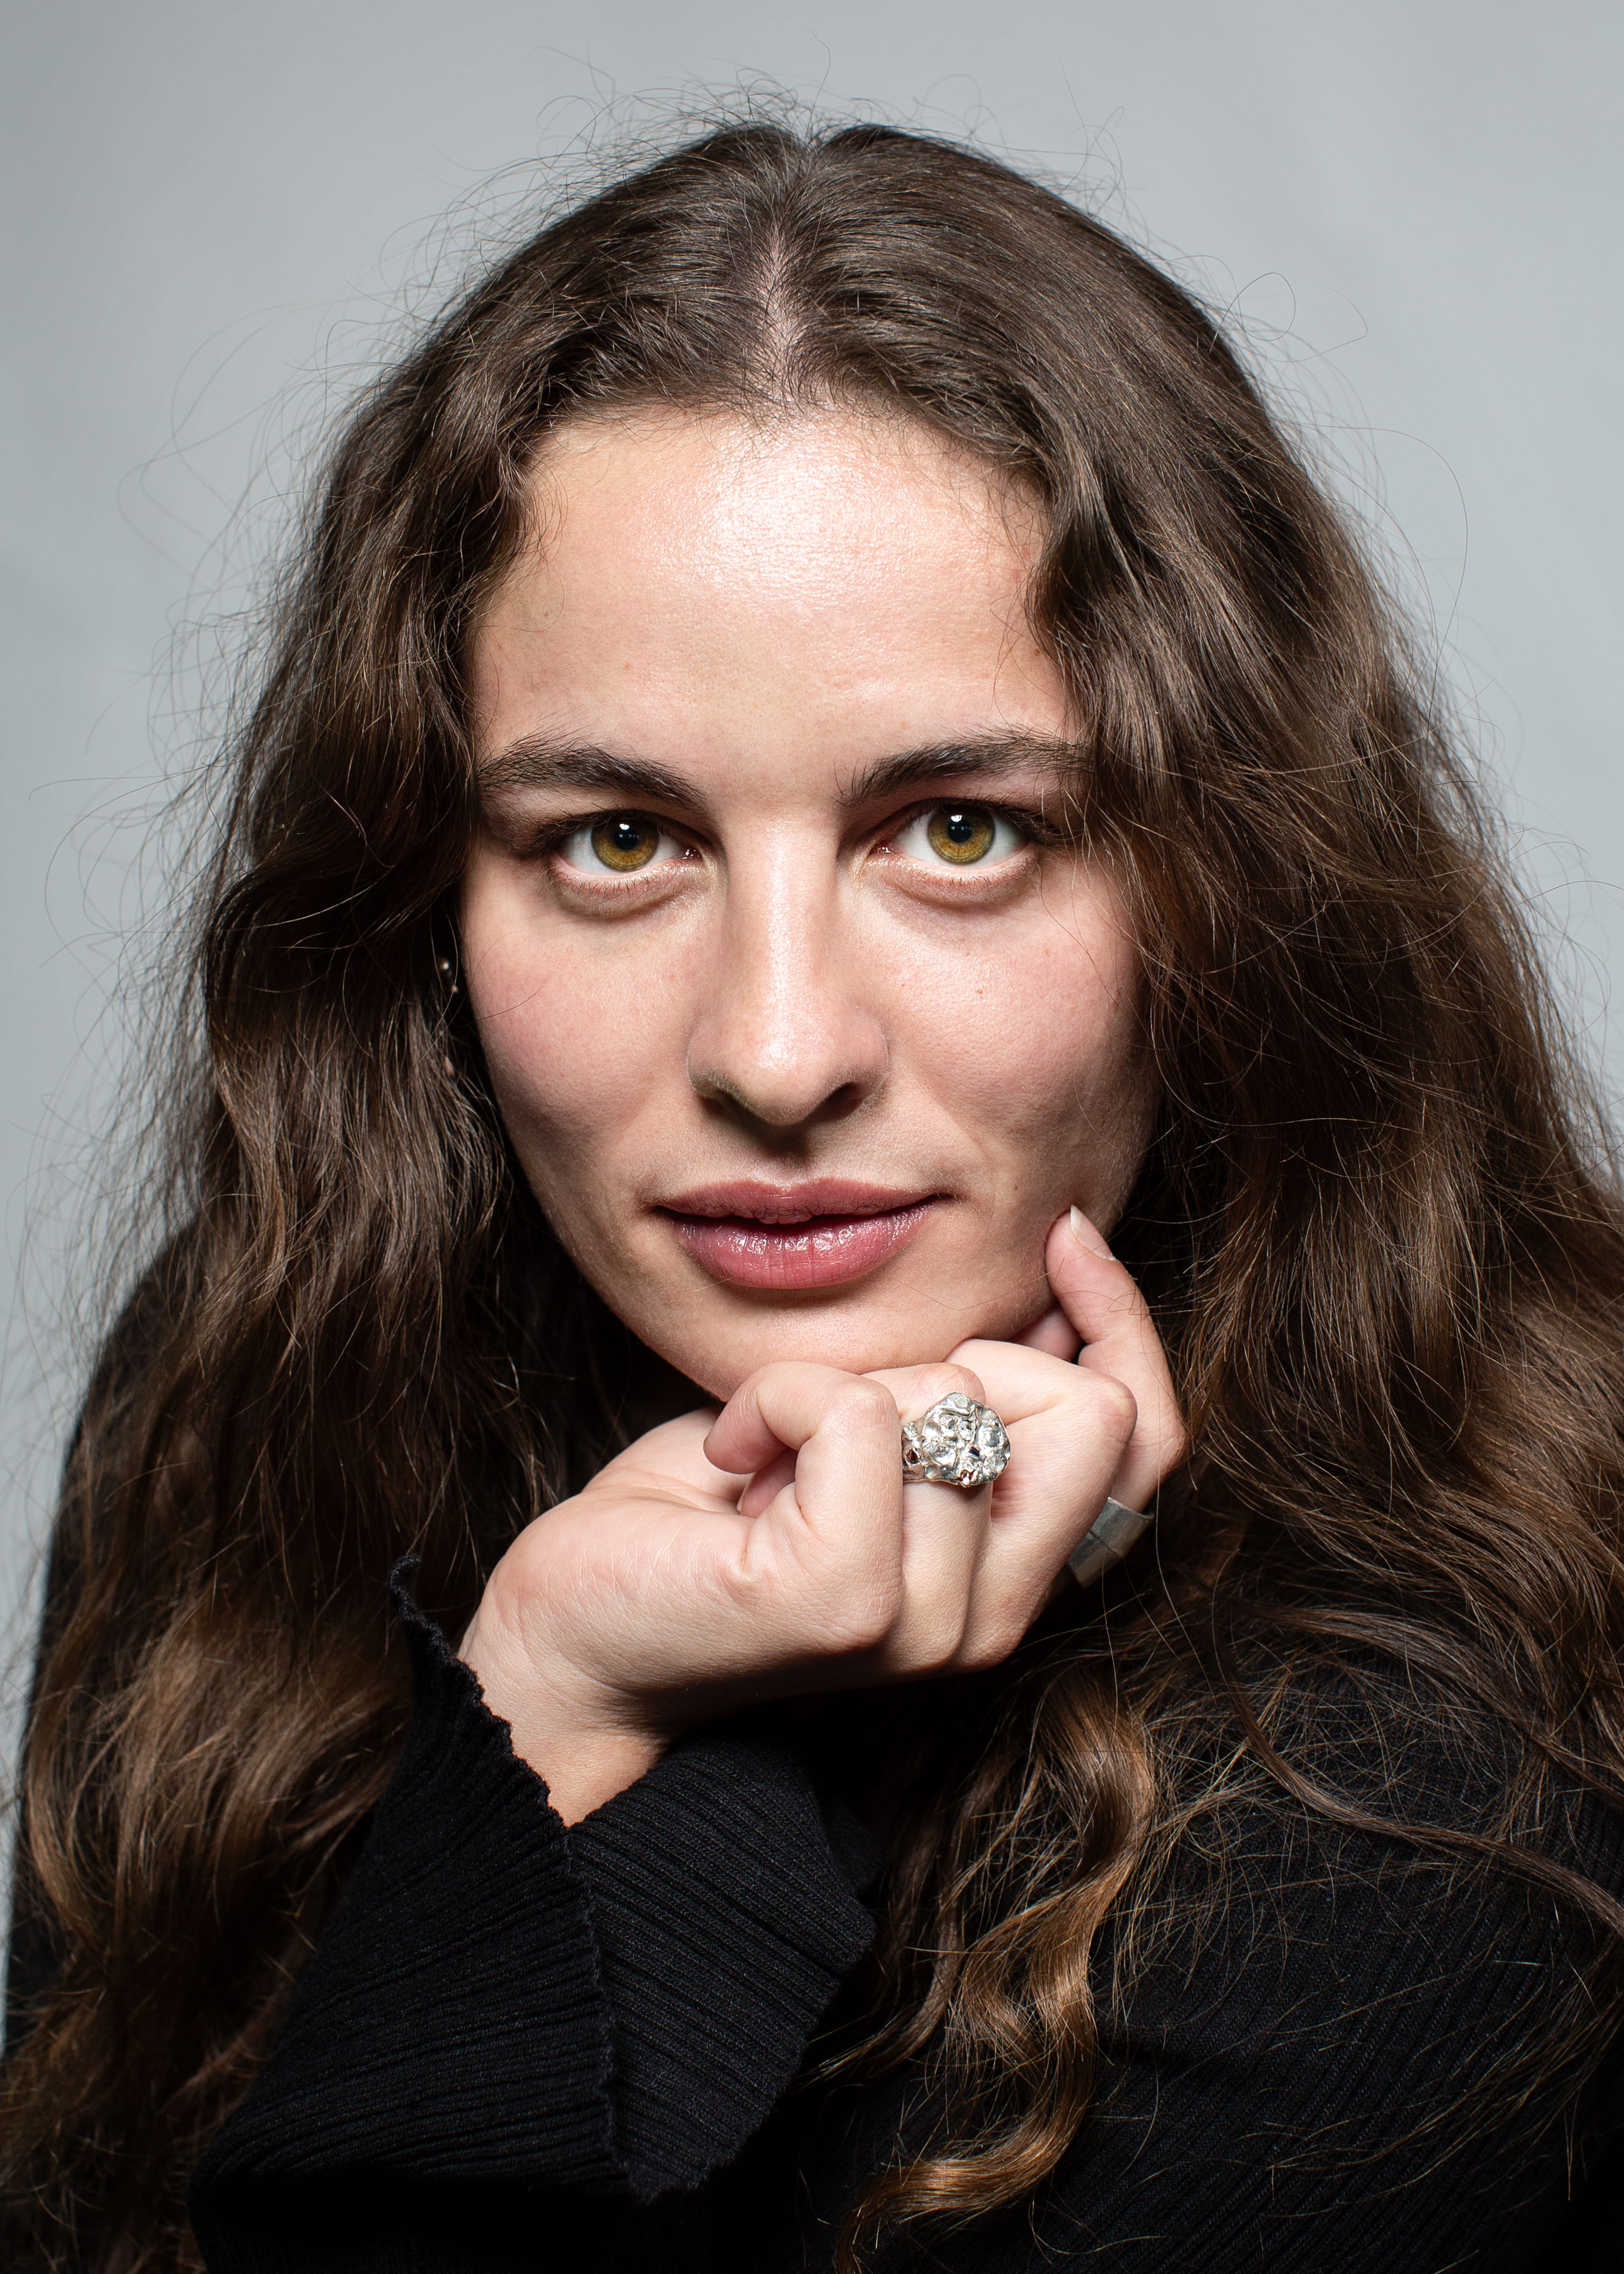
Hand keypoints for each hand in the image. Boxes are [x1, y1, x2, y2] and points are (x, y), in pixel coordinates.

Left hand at [459, 1210, 1183, 1820]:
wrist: (575, 1635)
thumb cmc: (706, 1521)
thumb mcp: (864, 1430)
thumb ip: (965, 1385)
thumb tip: (1050, 1289)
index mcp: (1009, 1574)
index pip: (1151, 1444)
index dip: (1126, 1324)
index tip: (1060, 1231)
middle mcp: (991, 1616)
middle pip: (1086, 1410)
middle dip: (962, 1354)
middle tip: (845, 1405)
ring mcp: (926, 1622)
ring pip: (949, 1392)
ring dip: (832, 1382)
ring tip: (769, 1452)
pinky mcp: (843, 1602)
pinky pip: (851, 1411)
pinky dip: (776, 1396)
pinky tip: (733, 1453)